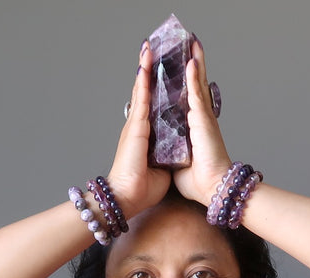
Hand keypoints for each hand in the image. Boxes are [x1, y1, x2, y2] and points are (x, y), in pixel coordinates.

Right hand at [106, 42, 170, 218]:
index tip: (161, 71)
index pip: (153, 106)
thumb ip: (170, 154)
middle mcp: (140, 127)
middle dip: (150, 71)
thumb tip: (180, 151)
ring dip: (145, 68)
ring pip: (142, 90)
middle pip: (146, 93)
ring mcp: (136, 125)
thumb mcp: (163, 167)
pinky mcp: (135, 127)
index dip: (157, 88)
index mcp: (147, 137)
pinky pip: (141, 98)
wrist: (129, 198)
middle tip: (153, 50)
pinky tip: (145, 64)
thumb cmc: (143, 189)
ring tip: (148, 48)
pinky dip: (143, 81)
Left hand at [173, 40, 232, 205]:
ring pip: (196, 84)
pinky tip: (191, 61)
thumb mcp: (176, 162)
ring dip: (194, 63)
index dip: (181, 82)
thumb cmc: (197, 181)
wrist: (210, 189)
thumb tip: (163, 151)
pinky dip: (194, 77)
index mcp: (190, 129)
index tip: (178, 67)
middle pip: (193, 86)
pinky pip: (196, 94)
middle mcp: (197, 120)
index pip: (184, 100)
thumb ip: (170, 151)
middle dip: (190, 66)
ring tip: (192, 43)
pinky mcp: (202, 121)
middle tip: (188, 45)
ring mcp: (201, 118)